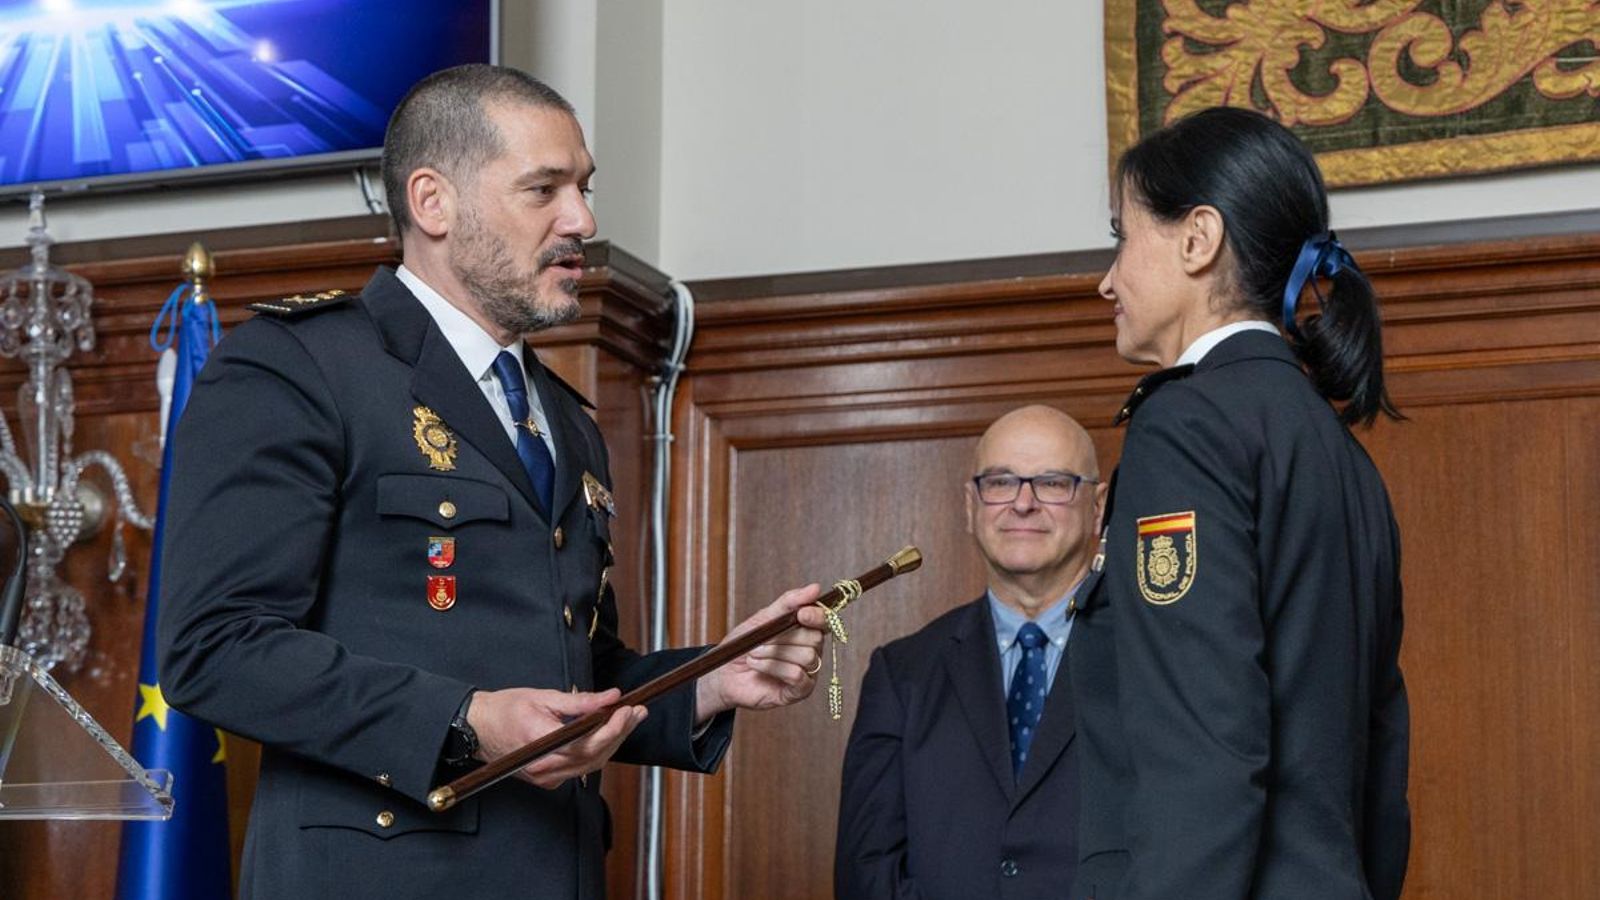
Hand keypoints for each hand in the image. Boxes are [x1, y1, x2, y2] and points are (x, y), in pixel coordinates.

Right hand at [465, 686, 646, 788]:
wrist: (478, 729)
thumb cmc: (506, 709)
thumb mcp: (544, 697)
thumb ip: (581, 702)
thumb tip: (612, 697)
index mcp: (541, 742)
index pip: (587, 743)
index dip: (613, 729)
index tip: (627, 709)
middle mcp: (543, 766)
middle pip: (594, 756)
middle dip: (620, 734)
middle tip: (636, 712)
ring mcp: (545, 777)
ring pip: (591, 765)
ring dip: (613, 743)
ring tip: (630, 720)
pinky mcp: (548, 779)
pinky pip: (580, 768)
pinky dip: (598, 751)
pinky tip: (609, 734)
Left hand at [696, 583, 827, 721]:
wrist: (724, 672)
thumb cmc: (744, 645)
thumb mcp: (764, 618)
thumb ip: (789, 603)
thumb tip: (815, 588)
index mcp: (806, 632)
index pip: (825, 621)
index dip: (817, 616)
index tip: (801, 614)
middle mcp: (811, 652)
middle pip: (816, 638)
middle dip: (785, 636)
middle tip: (762, 639)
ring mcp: (807, 673)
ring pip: (807, 657)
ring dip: (775, 653)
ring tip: (754, 653)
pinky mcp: (798, 691)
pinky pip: (797, 676)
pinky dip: (774, 668)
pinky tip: (757, 666)